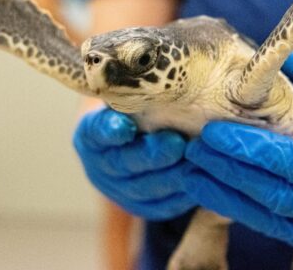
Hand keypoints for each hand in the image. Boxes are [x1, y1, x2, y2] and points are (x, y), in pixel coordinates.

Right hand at [73, 108, 194, 219]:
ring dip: (172, 177)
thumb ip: (137, 96)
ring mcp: (119, 191)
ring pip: (145, 190)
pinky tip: (201, 178)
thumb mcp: (128, 99)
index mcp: (91, 136)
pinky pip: (163, 206)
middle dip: (153, 155)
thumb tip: (160, 83)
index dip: (110, 131)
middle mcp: (100, 166)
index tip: (125, 125)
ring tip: (196, 162)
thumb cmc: (136, 111)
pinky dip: (183, 194)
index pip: (97, 132)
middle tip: (177, 142)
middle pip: (124, 164)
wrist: (134, 143)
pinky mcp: (143, 207)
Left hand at [183, 46, 292, 252]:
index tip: (214, 133)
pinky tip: (217, 190)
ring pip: (272, 219)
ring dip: (228, 196)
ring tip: (191, 173)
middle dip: (230, 173)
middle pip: (277, 197)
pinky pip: (278, 226)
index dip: (253, 151)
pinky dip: (246, 208)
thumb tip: (283, 54)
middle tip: (193, 148)